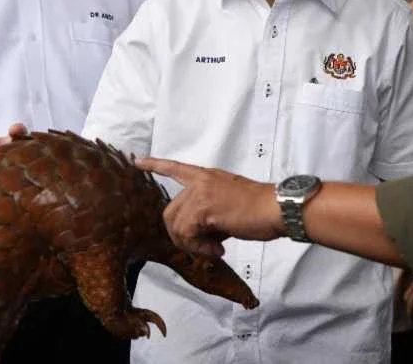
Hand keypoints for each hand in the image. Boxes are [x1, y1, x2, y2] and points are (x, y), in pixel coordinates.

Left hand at [135, 157, 283, 256]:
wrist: (276, 208)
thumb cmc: (261, 209)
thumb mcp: (230, 205)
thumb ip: (211, 214)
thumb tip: (204, 235)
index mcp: (208, 177)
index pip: (176, 168)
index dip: (155, 166)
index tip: (137, 162)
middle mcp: (201, 182)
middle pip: (170, 212)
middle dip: (181, 235)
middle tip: (205, 247)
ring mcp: (200, 194)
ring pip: (176, 226)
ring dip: (192, 245)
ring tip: (215, 249)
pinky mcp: (203, 209)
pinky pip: (187, 235)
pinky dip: (199, 248)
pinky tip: (218, 250)